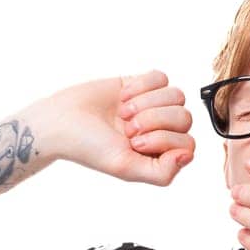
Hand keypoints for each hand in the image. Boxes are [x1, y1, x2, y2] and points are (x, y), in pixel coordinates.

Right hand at [30, 70, 195, 184]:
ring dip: (147, 102)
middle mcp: (160, 130)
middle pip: (184, 118)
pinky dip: (141, 85)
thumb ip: (162, 172)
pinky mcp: (141, 84)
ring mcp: (152, 106)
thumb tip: (187, 155)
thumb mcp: (127, 168)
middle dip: (153, 120)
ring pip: (177, 95)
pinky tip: (122, 96)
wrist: (61, 121)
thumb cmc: (90, 148)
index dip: (163, 139)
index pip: (187, 143)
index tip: (133, 142)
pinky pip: (161, 78)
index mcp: (160, 154)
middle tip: (125, 127)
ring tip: (123, 112)